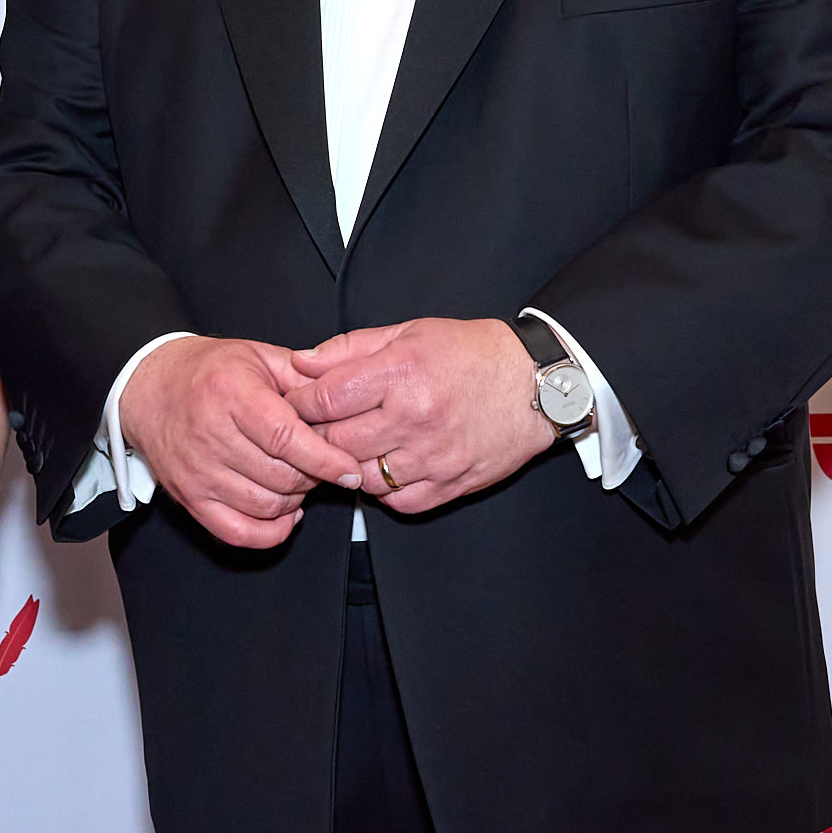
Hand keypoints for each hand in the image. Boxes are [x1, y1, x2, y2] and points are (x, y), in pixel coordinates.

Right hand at [121, 336, 368, 549]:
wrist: (147, 387)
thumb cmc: (207, 370)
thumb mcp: (257, 355)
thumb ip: (303, 376)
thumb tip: (345, 399)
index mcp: (230, 394)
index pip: (286, 438)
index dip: (325, 459)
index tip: (350, 469)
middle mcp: (209, 435)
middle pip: (280, 476)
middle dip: (313, 476)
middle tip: (319, 462)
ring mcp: (196, 472)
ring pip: (265, 506)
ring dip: (294, 499)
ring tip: (298, 479)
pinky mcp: (188, 497)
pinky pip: (237, 533)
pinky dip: (270, 532)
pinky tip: (284, 513)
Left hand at [287, 318, 552, 515]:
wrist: (537, 384)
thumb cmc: (472, 353)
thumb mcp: (409, 332)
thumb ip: (350, 348)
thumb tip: (301, 363)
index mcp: (402, 372)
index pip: (325, 398)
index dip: (300, 402)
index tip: (294, 402)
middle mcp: (415, 417)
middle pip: (335, 442)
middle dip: (314, 436)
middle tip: (312, 429)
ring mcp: (434, 456)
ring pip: (361, 477)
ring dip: (347, 465)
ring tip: (350, 446)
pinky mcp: (451, 484)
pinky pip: (397, 501)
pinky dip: (382, 488)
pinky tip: (384, 466)